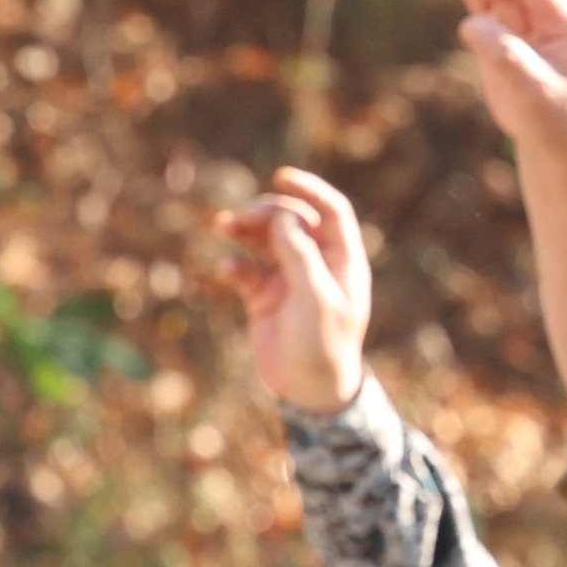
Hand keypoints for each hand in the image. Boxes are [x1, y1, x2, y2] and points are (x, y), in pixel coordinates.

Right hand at [214, 167, 372, 415]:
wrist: (309, 390)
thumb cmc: (323, 345)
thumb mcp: (316, 299)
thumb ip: (300, 256)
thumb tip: (282, 218)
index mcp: (342, 260)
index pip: (332, 211)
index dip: (310, 189)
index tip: (282, 176)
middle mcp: (317, 264)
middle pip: (292, 220)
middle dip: (268, 212)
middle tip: (245, 218)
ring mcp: (289, 279)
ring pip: (264, 240)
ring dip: (245, 229)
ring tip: (224, 226)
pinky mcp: (264, 296)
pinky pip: (245, 269)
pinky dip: (234, 265)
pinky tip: (228, 271)